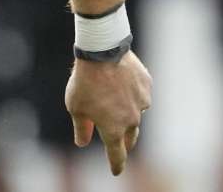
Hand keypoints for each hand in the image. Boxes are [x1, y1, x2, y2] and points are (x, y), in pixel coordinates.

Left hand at [64, 50, 152, 175]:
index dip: (116, 164)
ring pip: (135, 114)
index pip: (116, 153)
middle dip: (124, 143)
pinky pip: (140, 95)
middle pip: (130, 137)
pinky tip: (121, 85)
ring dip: (127, 113)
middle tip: (120, 145)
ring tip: (114, 102)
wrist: (103, 52)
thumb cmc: (85, 82)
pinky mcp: (147, 87)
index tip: (116, 171)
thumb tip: (82, 142)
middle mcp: (132, 119)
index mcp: (114, 128)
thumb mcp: (75, 107)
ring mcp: (142, 103)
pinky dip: (131, 95)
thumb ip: (81, 128)